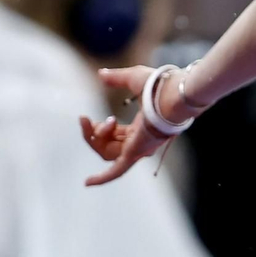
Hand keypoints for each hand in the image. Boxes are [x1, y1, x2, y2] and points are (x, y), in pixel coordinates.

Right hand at [79, 64, 174, 185]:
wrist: (170, 94)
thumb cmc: (159, 85)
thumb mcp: (133, 78)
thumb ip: (116, 78)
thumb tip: (101, 74)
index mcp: (141, 128)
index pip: (114, 136)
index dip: (98, 129)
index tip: (85, 117)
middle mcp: (139, 142)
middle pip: (107, 146)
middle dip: (93, 133)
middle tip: (84, 119)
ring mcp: (138, 148)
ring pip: (107, 153)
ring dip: (95, 137)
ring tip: (93, 122)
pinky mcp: (135, 152)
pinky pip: (117, 170)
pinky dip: (102, 178)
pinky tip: (88, 182)